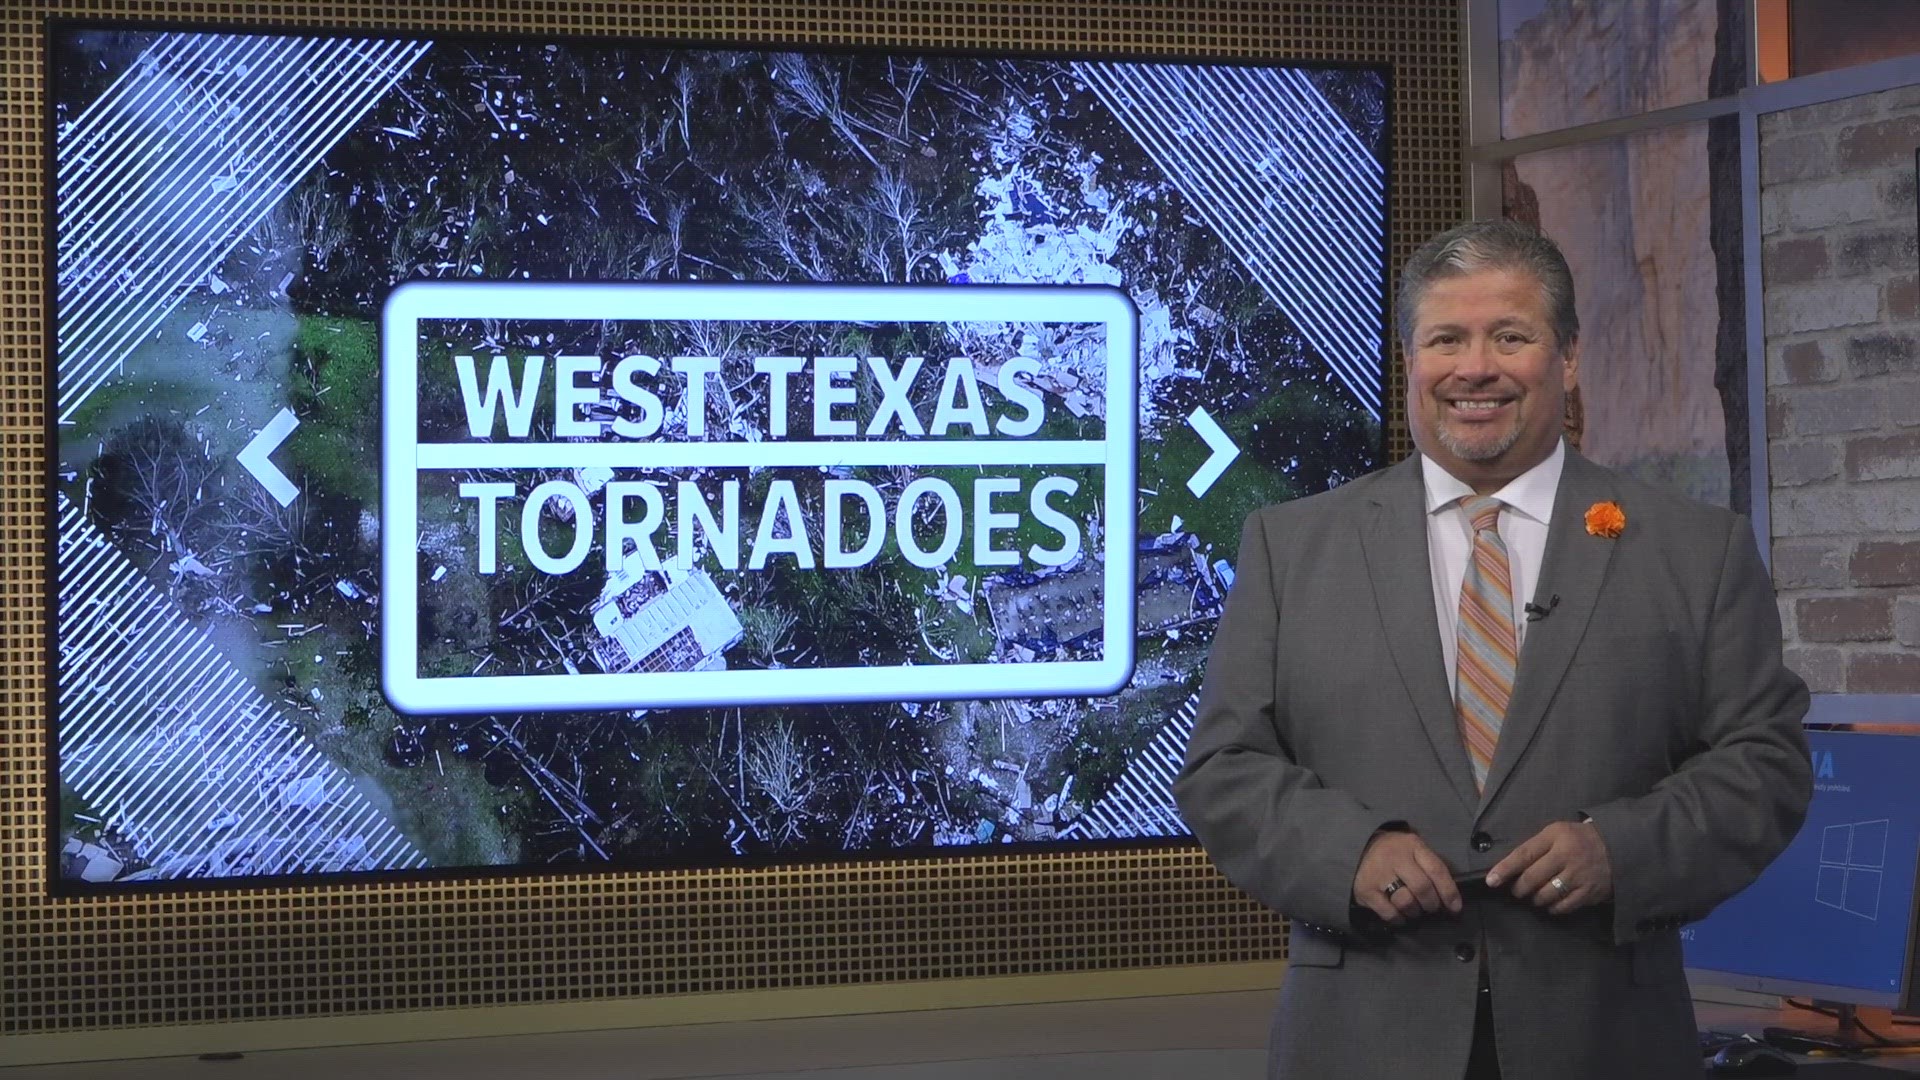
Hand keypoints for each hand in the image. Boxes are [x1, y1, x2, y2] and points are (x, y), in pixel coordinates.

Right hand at [1352, 830, 1461, 925]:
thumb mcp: (1413, 849)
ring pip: (1406, 902)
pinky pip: (1389, 913)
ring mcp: (1379, 875)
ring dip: (1415, 912)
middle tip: (1431, 908)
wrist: (1358, 848)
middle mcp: (1395, 858)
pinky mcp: (1366, 891)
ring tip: (1414, 910)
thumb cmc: (1394, 851)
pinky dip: (1399, 918)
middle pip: (1422, 888)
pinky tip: (1400, 915)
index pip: (1436, 870)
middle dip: (1432, 904)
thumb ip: (1429, 866)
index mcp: (1412, 845)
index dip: (1449, 892)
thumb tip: (1450, 897)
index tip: (1455, 907)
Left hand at [1486, 820, 1612, 914]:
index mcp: (1556, 836)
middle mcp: (1567, 855)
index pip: (1524, 854)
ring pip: (1545, 895)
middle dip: (1519, 888)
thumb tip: (1508, 868)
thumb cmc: (1579, 839)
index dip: (1505, 869)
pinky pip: (1562, 906)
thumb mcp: (1557, 832)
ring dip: (1534, 899)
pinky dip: (1552, 908)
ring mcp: (1579, 875)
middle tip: (1517, 890)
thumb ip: (1535, 847)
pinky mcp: (1589, 892)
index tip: (1491, 880)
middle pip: (1532, 878)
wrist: (1618, 847)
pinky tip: (1550, 903)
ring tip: (1534, 895)